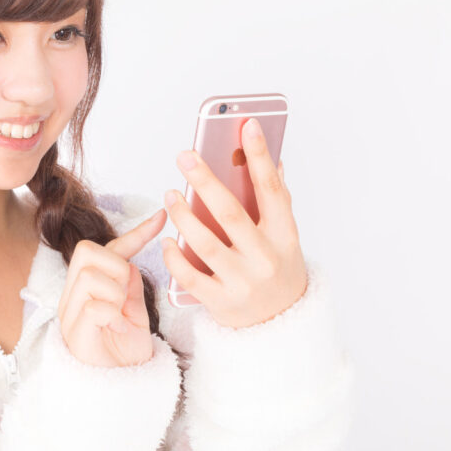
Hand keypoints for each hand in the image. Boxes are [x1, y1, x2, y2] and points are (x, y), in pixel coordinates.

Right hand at [56, 208, 166, 366]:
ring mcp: (70, 315)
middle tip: (125, 296)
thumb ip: (130, 286)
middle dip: (116, 267)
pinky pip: (93, 307)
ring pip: (90, 277)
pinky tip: (120, 329)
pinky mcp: (75, 335)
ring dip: (114, 294)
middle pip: (88, 252)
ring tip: (121, 316)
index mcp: (88, 288)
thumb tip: (131, 261)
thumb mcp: (134, 312)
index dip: (136, 232)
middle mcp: (73, 297)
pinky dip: (112, 316)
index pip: (108, 249)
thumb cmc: (125, 352)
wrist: (122, 390)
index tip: (162, 216)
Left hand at [162, 117, 308, 328]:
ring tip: (169, 193)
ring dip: (183, 215)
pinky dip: (174, 256)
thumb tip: (272, 158)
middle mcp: (264, 258)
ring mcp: (242, 282)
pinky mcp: (221, 302)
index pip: (271, 189)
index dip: (260, 155)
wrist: (282, 326)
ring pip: (205, 243)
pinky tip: (166, 239)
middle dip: (205, 180)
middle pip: (230, 213)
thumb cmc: (278, 269)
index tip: (247, 124)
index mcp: (284, 235)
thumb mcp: (284, 237)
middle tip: (184, 156)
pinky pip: (190, 275)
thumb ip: (276, 200)